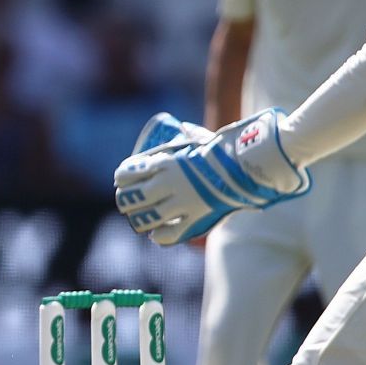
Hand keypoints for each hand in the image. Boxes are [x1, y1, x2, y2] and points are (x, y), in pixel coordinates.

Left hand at [113, 109, 309, 245]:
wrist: (244, 164)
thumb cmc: (222, 147)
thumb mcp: (197, 138)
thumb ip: (188, 137)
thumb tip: (185, 128)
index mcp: (163, 162)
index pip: (128, 172)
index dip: (121, 178)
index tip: (121, 180)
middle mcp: (166, 184)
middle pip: (131, 199)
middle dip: (125, 201)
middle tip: (127, 202)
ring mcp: (179, 203)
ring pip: (146, 219)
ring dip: (138, 220)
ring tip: (138, 220)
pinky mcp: (194, 218)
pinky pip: (169, 234)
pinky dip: (160, 236)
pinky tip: (156, 235)